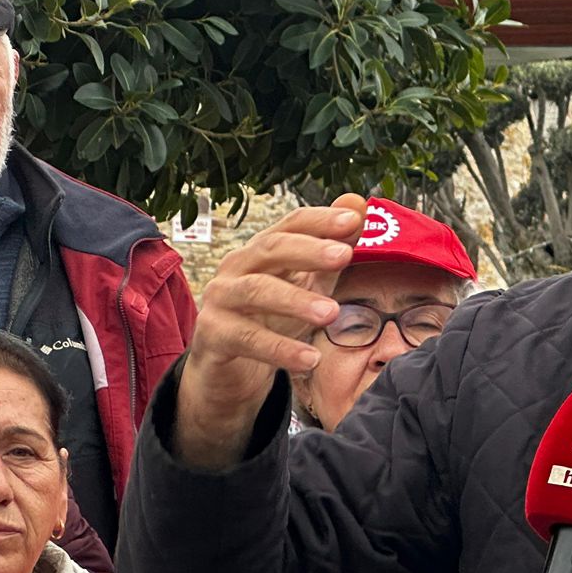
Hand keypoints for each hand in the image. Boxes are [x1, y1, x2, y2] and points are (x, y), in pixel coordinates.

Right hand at [175, 194, 366, 466]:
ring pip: (255, 291)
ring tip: (332, 314)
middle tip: (344, 255)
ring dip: (295, 301)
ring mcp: (221, 299)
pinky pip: (246, 338)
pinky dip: (279, 349)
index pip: (291, 224)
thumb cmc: (271, 318)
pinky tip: (310, 360)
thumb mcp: (308, 285)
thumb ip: (332, 252)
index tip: (354, 219)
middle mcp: (238, 267)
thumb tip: (358, 204)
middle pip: (271, 248)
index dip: (320, 219)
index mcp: (263, 251)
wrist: (229, 368)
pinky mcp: (213, 334)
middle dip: (309, 250)